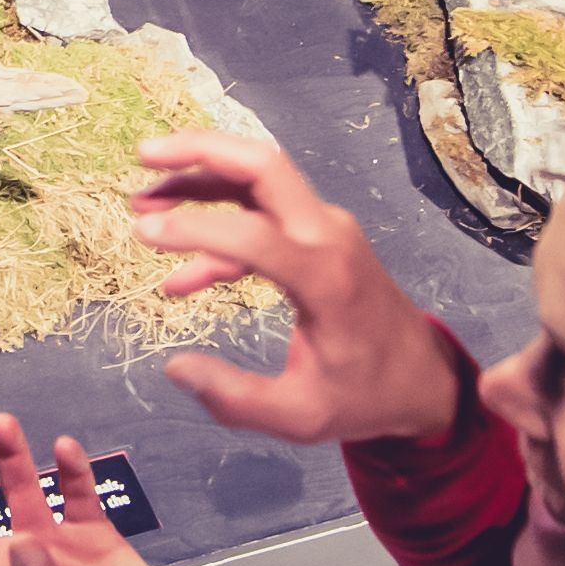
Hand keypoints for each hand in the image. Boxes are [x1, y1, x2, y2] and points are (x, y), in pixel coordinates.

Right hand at [134, 131, 463, 444]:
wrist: (423, 378)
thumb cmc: (366, 395)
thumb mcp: (301, 416)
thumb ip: (234, 397)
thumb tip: (175, 368)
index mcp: (327, 278)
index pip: (254, 234)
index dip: (195, 230)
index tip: (143, 235)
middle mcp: (328, 237)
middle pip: (264, 165)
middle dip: (201, 149)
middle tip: (145, 154)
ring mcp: (326, 228)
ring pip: (259, 178)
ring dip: (200, 178)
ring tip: (142, 200)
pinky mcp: (320, 235)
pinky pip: (262, 216)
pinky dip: (218, 229)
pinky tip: (179, 275)